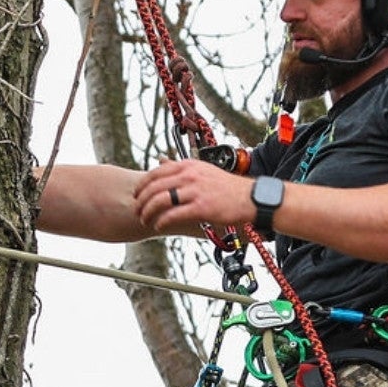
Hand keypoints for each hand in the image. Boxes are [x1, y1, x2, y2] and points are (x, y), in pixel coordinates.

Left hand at [133, 159, 254, 235]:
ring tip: (145, 219)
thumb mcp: (203, 170)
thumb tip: (161, 161)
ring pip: (160, 200)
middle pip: (154, 187)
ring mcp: (195, 191)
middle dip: (142, 200)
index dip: (142, 185)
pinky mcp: (201, 207)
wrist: (250, 198)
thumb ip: (181, 167)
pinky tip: (159, 225)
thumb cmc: (227, 187)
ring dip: (148, 212)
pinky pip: (173, 214)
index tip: (137, 194)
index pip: (156, 173)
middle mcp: (189, 175)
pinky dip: (162, 221)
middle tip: (137, 210)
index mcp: (188, 165)